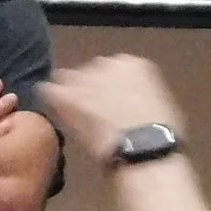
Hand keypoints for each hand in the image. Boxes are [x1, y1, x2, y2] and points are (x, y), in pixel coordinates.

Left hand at [40, 54, 183, 169]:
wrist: (144, 147)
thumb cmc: (159, 134)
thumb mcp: (157, 105)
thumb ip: (138, 94)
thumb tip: (131, 101)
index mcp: (133, 64)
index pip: (112, 68)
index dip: (107, 87)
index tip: (108, 101)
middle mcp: (108, 63)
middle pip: (89, 72)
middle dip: (88, 88)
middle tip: (90, 110)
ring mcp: (86, 78)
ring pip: (68, 79)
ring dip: (69, 93)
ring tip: (72, 112)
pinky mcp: (68, 96)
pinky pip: (50, 90)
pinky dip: (50, 98)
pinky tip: (52, 106)